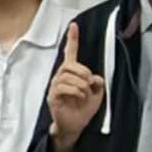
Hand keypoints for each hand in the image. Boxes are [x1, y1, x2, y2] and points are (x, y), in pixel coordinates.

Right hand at [46, 22, 105, 151]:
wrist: (75, 125)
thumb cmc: (83, 108)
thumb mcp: (98, 93)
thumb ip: (98, 82)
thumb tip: (94, 77)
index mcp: (72, 73)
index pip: (70, 53)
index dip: (72, 39)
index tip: (74, 26)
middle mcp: (61, 76)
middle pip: (70, 65)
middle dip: (84, 73)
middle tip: (90, 84)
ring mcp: (55, 86)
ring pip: (68, 76)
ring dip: (82, 85)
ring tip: (84, 94)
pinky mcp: (53, 96)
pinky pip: (63, 87)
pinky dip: (76, 91)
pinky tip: (79, 97)